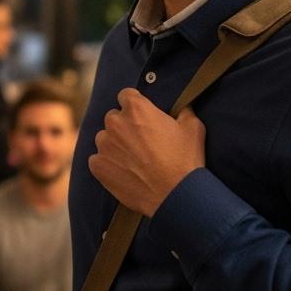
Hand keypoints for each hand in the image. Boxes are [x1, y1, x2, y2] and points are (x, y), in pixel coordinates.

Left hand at [88, 88, 205, 216]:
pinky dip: (108, 165)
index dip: (134, 105)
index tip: (141, 116)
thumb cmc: (185, 160)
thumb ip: (183, 112)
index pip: (126, 95)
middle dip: (124, 126)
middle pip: (114, 118)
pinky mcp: (98, 166)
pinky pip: (98, 160)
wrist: (175, 195)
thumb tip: (182, 108)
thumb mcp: (193, 127)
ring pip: (105, 139)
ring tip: (133, 160)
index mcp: (136, 108)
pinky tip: (124, 173)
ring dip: (115, 145)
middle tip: (140, 142)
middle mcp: (115, 123)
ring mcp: (104, 145)